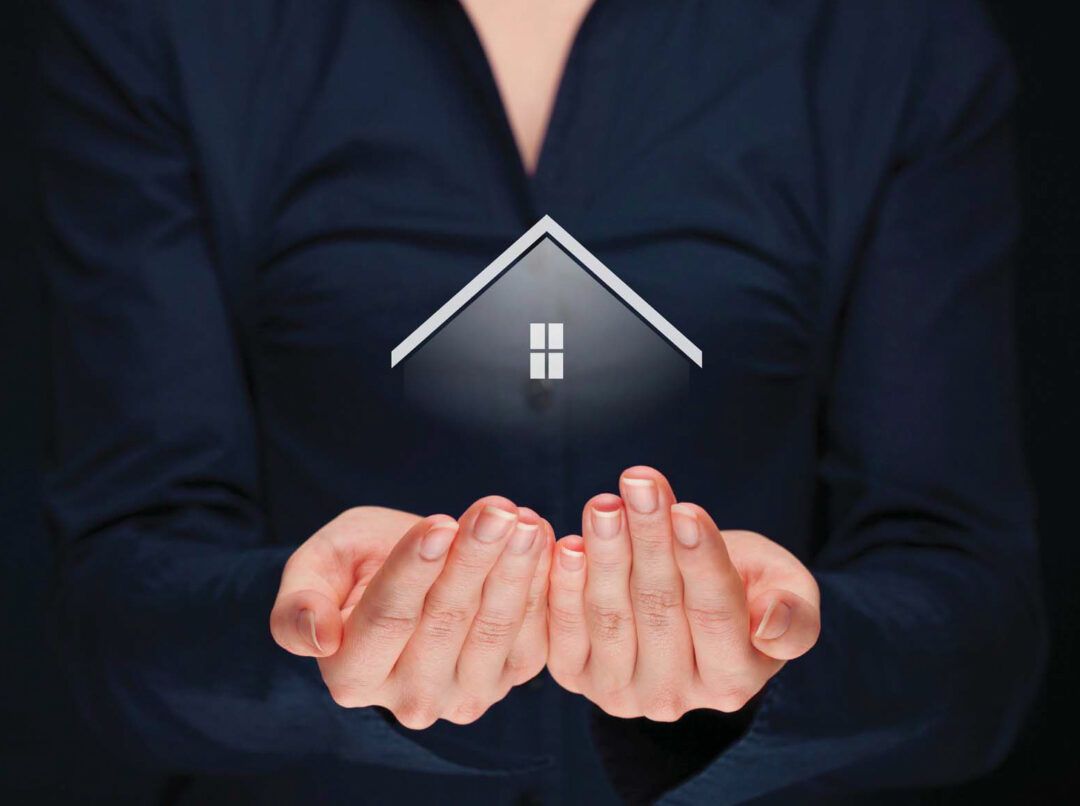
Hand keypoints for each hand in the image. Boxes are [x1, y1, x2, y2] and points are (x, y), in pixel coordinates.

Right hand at [271, 499, 552, 727]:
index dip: (414, 570)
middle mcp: (409, 700)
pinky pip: (533, 633)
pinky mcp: (510, 679)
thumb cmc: (354, 566)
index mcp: (352, 675)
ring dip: (515, 570)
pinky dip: (540, 584)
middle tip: (497, 511)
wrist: (410, 575)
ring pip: (495, 628)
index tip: (440, 522)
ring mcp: (465, 696)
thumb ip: (298, 604)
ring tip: (524, 520)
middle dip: (474, 559)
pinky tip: (544, 538)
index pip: (387, 618)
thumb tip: (318, 637)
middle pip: (446, 622)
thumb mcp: (315, 567)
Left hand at [546, 466, 819, 720]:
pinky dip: (559, 583)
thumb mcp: (786, 589)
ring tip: (604, 504)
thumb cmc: (745, 585)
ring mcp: (619, 692)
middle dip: (648, 538)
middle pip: (658, 609)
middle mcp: (674, 698)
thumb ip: (794, 614)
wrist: (686, 598)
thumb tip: (771, 629)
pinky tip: (560, 540)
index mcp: (733, 681)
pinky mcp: (572, 676)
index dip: (700, 560)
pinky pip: (561, 628)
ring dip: (603, 554)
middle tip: (638, 483)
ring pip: (608, 616)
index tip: (687, 510)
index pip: (715, 615)